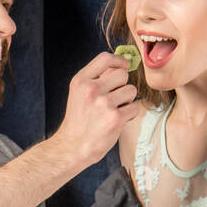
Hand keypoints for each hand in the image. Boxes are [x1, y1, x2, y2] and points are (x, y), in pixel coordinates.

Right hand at [51, 53, 141, 167]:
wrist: (72, 147)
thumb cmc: (79, 121)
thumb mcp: (78, 94)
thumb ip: (95, 79)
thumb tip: (119, 66)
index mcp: (81, 80)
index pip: (105, 58)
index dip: (119, 60)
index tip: (125, 65)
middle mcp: (91, 89)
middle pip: (122, 74)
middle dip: (123, 86)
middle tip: (114, 100)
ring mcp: (103, 103)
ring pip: (131, 90)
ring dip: (127, 101)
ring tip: (115, 111)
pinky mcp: (115, 118)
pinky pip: (134, 107)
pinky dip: (129, 115)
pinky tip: (117, 121)